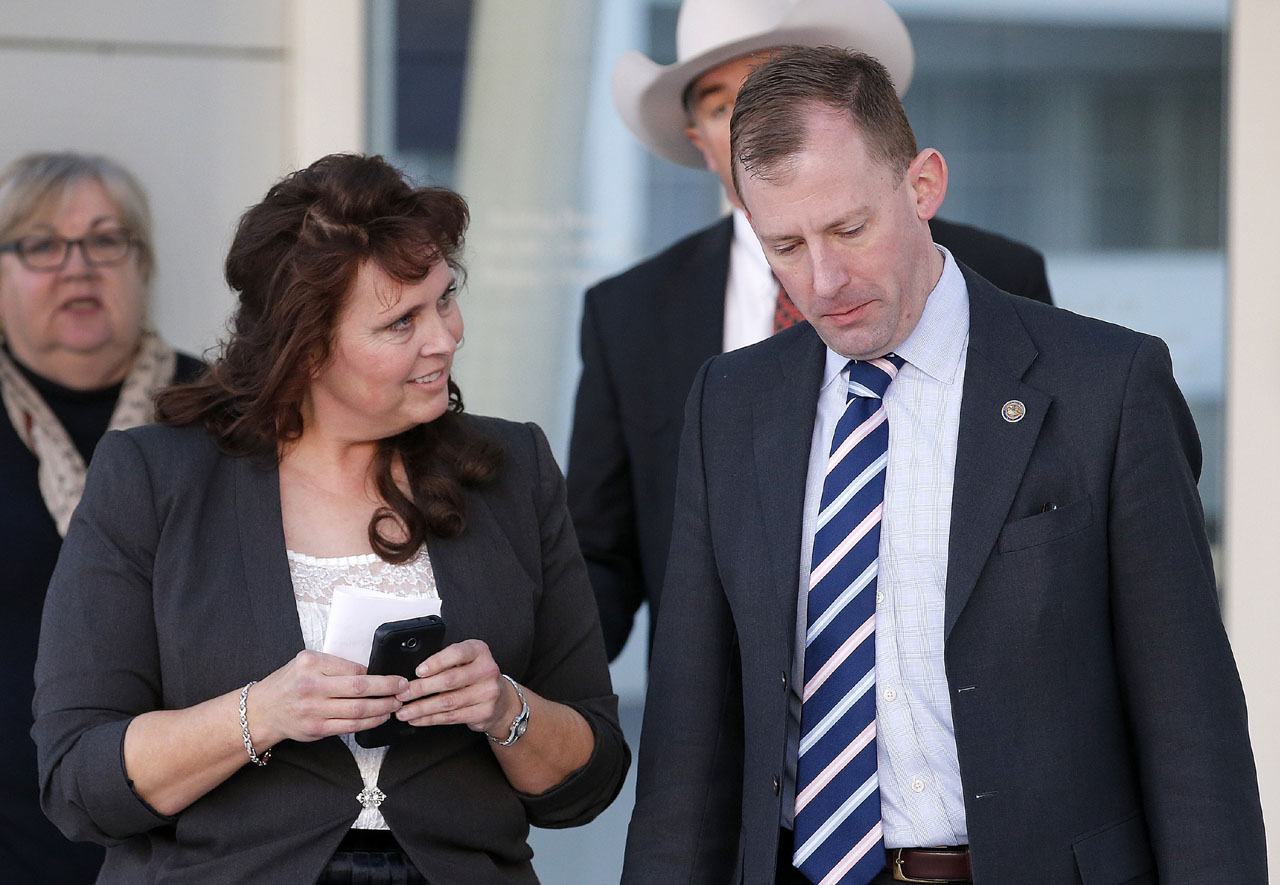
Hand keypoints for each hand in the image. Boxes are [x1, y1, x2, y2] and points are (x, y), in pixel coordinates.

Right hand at [250, 650, 407, 745]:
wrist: (263, 710)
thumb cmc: (289, 683)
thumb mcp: (306, 662)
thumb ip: (334, 665)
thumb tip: (369, 671)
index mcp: (311, 664)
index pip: (353, 668)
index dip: (376, 674)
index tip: (392, 674)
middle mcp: (311, 686)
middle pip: (359, 688)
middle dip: (387, 688)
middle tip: (404, 687)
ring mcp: (313, 710)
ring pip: (358, 710)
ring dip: (383, 707)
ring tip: (396, 703)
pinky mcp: (316, 729)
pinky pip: (350, 727)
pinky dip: (370, 722)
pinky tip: (381, 717)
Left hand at [394, 639, 518, 736]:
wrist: (501, 700)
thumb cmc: (475, 676)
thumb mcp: (466, 660)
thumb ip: (446, 661)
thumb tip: (412, 673)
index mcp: (479, 651)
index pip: (457, 653)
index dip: (436, 662)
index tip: (418, 671)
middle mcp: (487, 670)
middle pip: (449, 680)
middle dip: (421, 688)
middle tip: (402, 694)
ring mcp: (488, 693)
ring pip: (448, 702)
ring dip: (422, 708)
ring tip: (404, 711)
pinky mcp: (484, 712)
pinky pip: (451, 717)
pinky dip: (431, 719)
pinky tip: (418, 718)